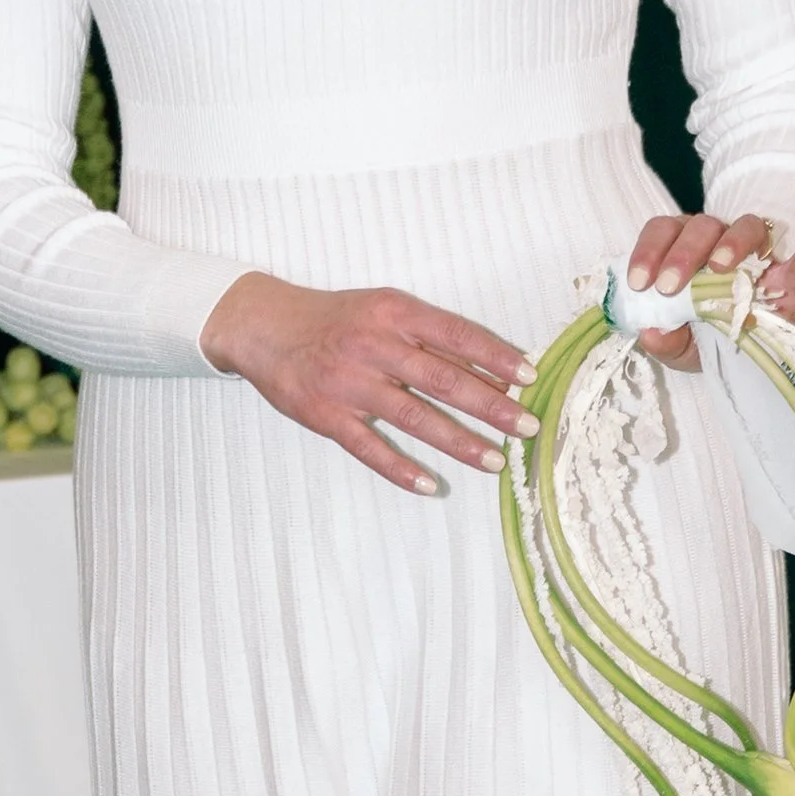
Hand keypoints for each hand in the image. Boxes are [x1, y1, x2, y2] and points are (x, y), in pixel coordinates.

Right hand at [201, 271, 537, 493]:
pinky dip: (400, 469)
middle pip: (442, 379)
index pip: (456, 334)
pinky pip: (369, 447)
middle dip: (491, 406)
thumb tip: (488, 369)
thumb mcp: (383, 311)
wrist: (265, 326)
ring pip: (413, 418)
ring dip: (458, 442)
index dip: (495, 357)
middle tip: (527, 427)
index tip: (529, 378)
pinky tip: (429, 484)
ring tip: (494, 461)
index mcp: (394, 313)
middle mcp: (374, 345)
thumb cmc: (337, 319)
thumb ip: (429, 338)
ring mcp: (349, 384)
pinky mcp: (326, 415)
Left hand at [621, 212, 794, 367]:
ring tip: (721, 267)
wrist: (748, 352)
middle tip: (670, 286)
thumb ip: (665, 342)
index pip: (664, 231)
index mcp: (684, 249)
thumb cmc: (706, 336)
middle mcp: (718, 241)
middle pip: (702, 225)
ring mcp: (759, 254)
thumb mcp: (681, 348)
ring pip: (747, 226)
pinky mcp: (792, 274)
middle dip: (683, 253)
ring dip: (732, 242)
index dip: (648, 251)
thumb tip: (651, 333)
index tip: (640, 283)